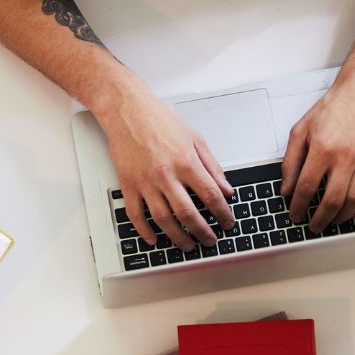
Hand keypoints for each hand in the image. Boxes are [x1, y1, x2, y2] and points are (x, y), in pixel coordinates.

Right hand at [101, 93, 234, 249]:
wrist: (127, 110)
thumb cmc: (160, 119)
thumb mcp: (195, 138)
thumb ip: (213, 166)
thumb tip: (226, 189)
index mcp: (186, 162)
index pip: (210, 196)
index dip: (222, 213)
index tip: (227, 223)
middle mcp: (166, 174)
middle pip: (188, 213)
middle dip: (202, 232)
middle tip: (210, 240)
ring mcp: (145, 182)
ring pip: (163, 219)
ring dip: (177, 237)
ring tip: (188, 245)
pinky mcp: (128, 184)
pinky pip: (136, 214)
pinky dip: (144, 231)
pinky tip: (153, 239)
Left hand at [282, 81, 354, 232]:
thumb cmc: (334, 107)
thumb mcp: (301, 129)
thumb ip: (291, 160)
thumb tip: (286, 188)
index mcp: (322, 148)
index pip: (307, 187)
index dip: (298, 205)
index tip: (295, 214)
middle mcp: (345, 157)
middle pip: (332, 200)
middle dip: (319, 219)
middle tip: (312, 225)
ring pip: (353, 201)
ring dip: (341, 217)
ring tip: (331, 222)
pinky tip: (353, 212)